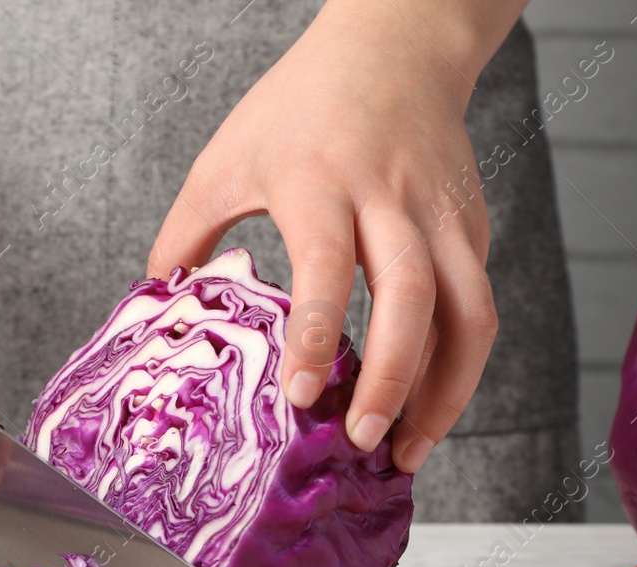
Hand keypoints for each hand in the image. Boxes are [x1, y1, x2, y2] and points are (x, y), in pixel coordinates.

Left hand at [148, 0, 521, 472]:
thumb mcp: (225, 159)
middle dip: (393, 379)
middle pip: (410, 296)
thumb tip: (160, 310)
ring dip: (446, 391)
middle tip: (363, 440)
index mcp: (318, 180)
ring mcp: (440, 214)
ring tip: (408, 449)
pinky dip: (458, 366)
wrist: (394, 48)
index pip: (325, 265)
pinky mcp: (471, 226)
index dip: (315, 334)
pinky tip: (424, 408)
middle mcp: (389, 198)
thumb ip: (187, 235)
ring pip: (468, 311)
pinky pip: (476, 305)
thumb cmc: (299, 108)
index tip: (299, 395)